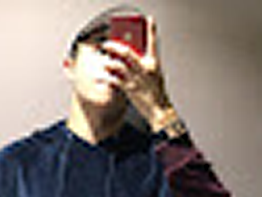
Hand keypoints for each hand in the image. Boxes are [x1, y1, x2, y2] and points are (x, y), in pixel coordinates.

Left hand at [102, 16, 178, 131]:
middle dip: (114, 46)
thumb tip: (130, 59)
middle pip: (127, 52)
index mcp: (153, 65)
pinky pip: (114, 81)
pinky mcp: (129, 90)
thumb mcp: (155, 76)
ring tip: (104, 61)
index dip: (151, 31)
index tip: (149, 21)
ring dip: (108, 62)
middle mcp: (144, 70)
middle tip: (107, 44)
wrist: (158, 110)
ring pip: (118, 65)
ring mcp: (136, 79)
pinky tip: (103, 77)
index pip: (153, 44)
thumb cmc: (156, 94)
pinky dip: (107, 78)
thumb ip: (144, 66)